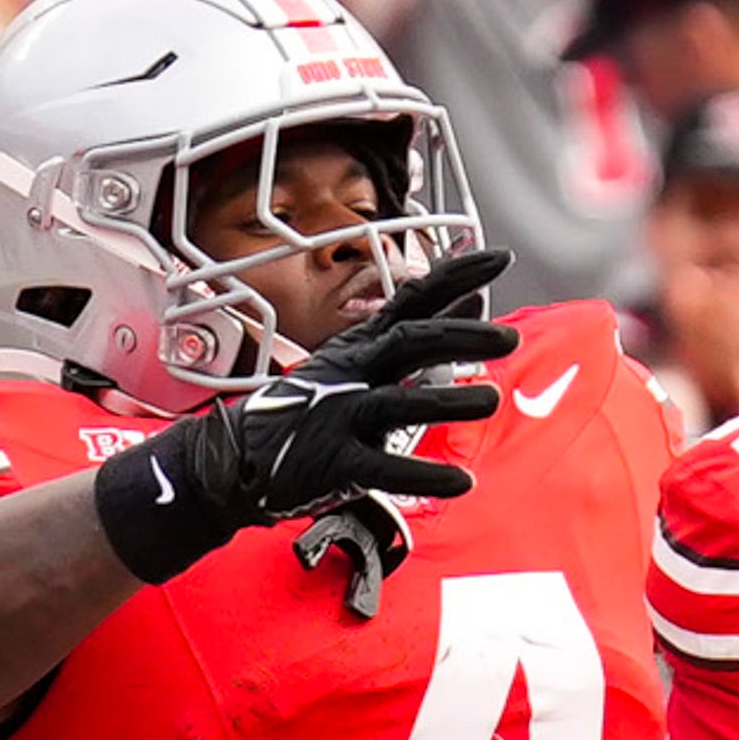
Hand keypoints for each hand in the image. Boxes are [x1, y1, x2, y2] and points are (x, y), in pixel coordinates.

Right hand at [92, 247, 514, 583]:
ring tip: (489, 398)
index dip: (454, 275)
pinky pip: (383, 467)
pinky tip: (461, 482)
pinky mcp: (332, 462)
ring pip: (397, 402)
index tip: (500, 257)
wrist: (231, 462)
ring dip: (446, 401)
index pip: (411, 300)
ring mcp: (338, 416)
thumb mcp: (351, 366)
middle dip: (459, 336)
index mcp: (358, 348)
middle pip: (408, 342)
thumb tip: (472, 300)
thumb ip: (408, 340)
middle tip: (507, 337)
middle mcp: (350, 374)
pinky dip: (423, 475)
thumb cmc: (304, 411)